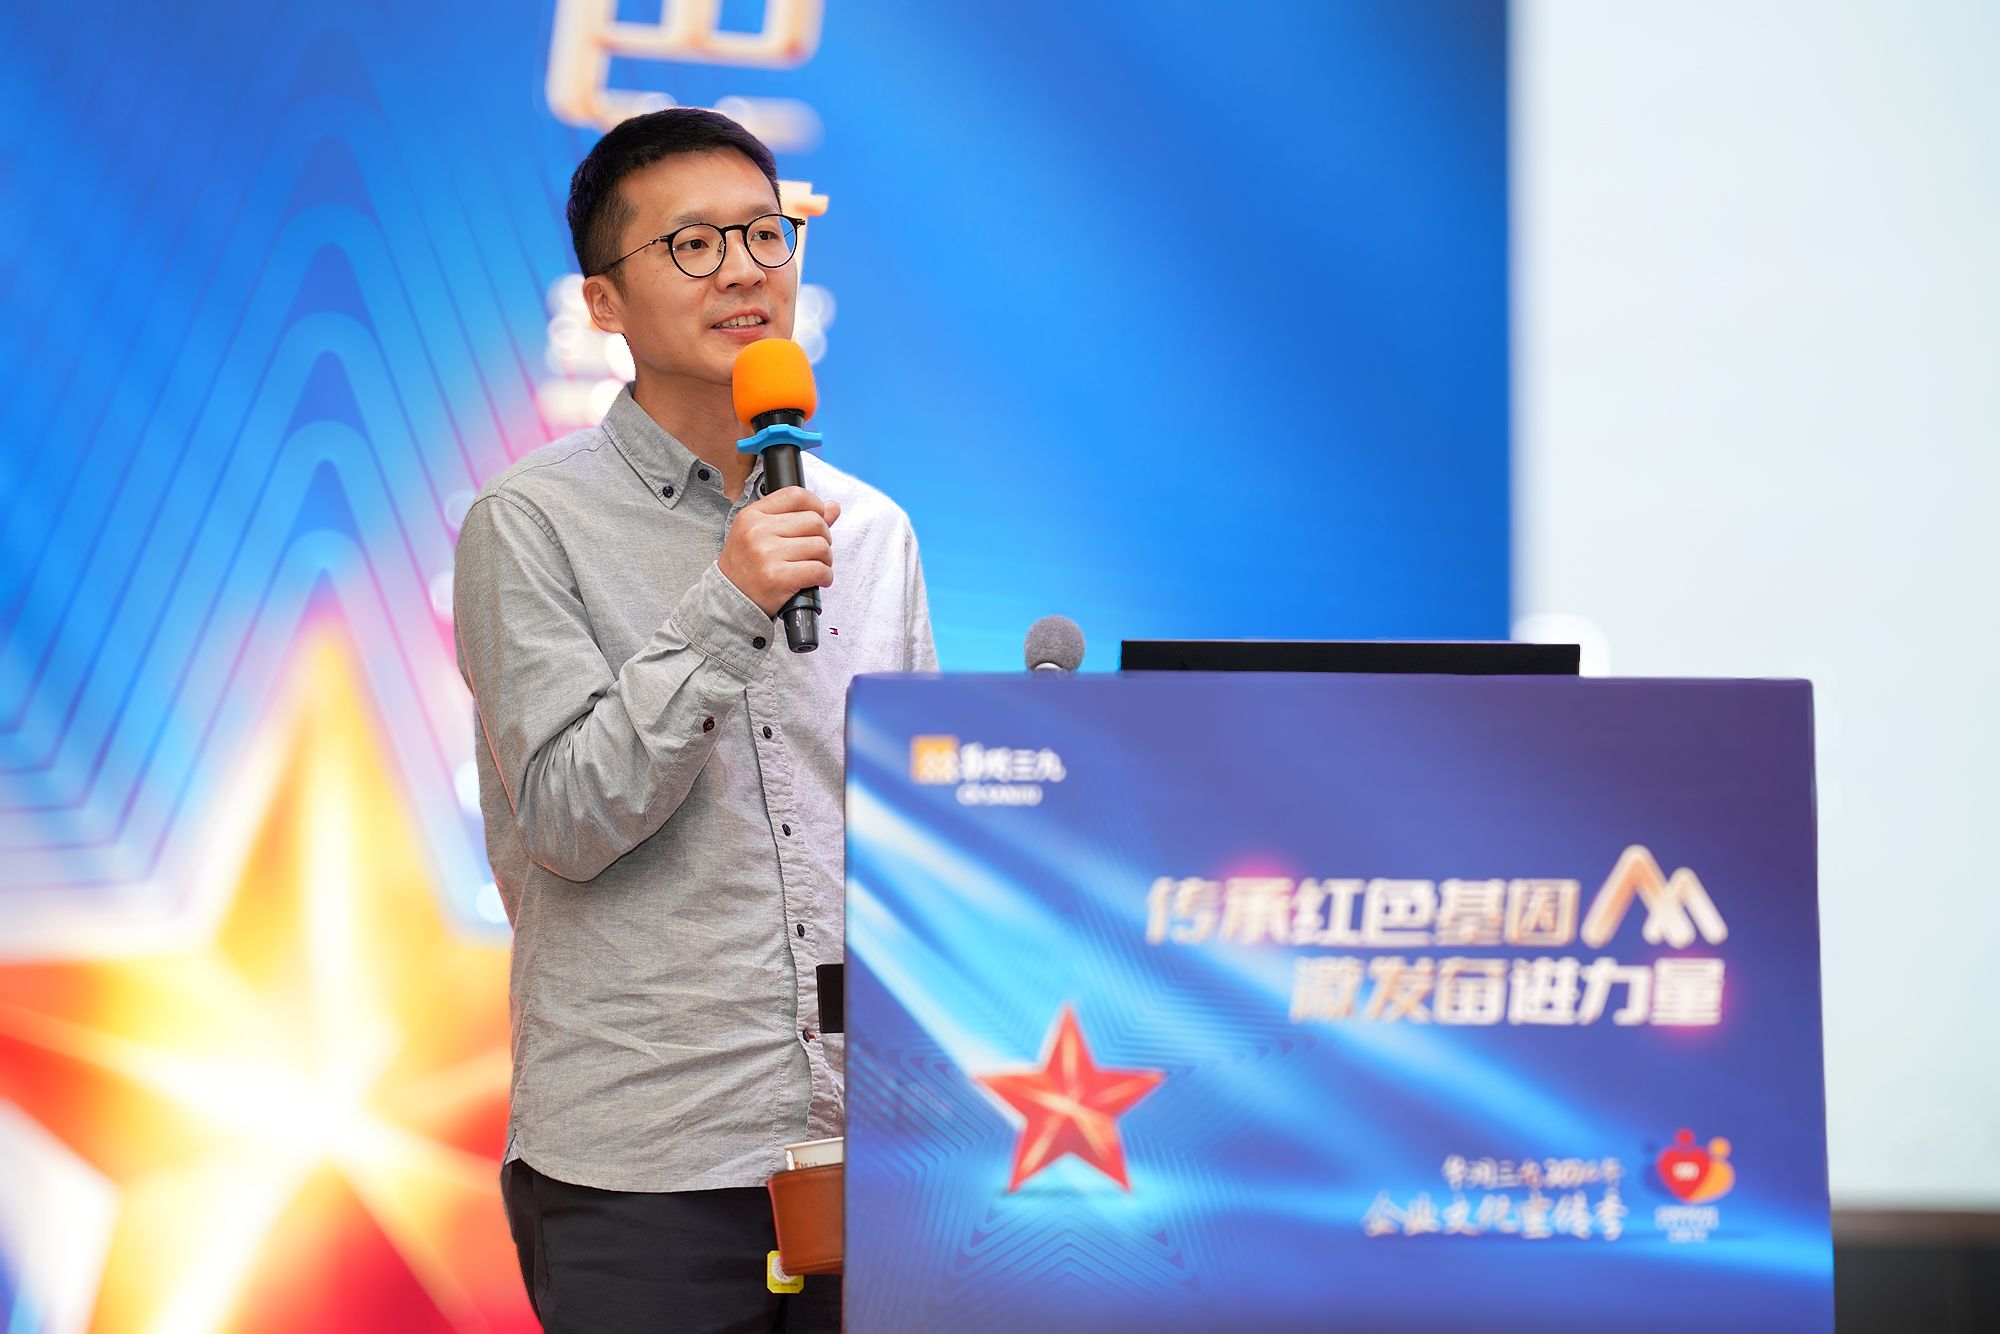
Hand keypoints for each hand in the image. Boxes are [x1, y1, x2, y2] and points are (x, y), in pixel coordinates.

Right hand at [718, 486, 841, 617]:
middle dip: (824, 537)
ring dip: (826, 559)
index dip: (816, 506)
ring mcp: (767, 554)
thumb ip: (797, 517)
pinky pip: (818, 570)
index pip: (796, 495)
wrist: (730, 600)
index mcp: (753, 515)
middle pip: (814, 521)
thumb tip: (832, 507)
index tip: (819, 519)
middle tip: (817, 551)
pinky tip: (818, 580)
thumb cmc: (748, 566)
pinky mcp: (778, 578)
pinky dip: (825, 576)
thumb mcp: (761, 534)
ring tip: (816, 566)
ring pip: (820, 546)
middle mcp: (758, 531)